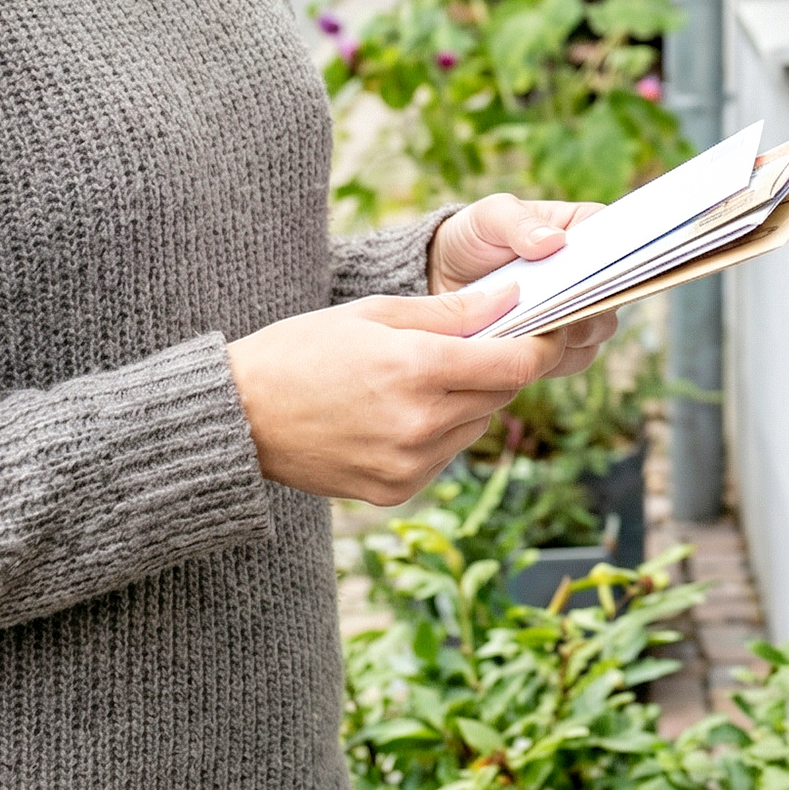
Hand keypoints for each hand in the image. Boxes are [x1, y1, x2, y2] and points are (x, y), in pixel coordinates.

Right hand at [229, 284, 575, 503]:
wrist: (237, 419)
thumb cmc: (303, 350)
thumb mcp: (377, 312)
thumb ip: (452, 311)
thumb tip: (513, 299)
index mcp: (417, 369)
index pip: (516, 364)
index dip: (542, 345)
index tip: (551, 330)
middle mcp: (420, 423)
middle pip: (501, 394)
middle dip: (499, 366)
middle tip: (474, 345)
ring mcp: (409, 464)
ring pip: (478, 424)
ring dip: (469, 400)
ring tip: (421, 378)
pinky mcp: (395, 491)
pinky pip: (447, 454)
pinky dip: (441, 432)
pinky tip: (399, 413)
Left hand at [429, 192, 616, 381]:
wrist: (439, 280)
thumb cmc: (473, 237)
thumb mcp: (490, 217)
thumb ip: (519, 223)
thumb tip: (552, 242)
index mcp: (584, 231)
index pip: (618, 242)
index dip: (613, 258)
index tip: (591, 272)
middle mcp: (589, 276)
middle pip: (614, 295)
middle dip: (587, 305)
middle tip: (554, 308)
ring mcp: (576, 313)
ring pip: (596, 333)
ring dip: (569, 336)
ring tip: (530, 330)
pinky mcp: (556, 346)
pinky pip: (570, 359)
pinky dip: (550, 359)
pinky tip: (520, 351)